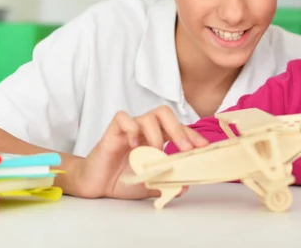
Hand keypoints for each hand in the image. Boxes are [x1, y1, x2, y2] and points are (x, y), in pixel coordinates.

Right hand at [70, 107, 208, 198]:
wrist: (96, 185)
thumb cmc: (121, 180)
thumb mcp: (149, 185)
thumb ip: (165, 183)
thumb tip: (185, 187)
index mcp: (156, 138)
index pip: (178, 128)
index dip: (192, 135)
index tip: (203, 146)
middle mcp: (145, 130)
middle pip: (165, 114)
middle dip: (179, 129)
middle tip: (187, 148)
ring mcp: (129, 129)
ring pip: (148, 115)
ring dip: (156, 133)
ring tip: (155, 151)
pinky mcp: (112, 131)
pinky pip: (123, 118)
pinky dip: (131, 128)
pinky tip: (133, 144)